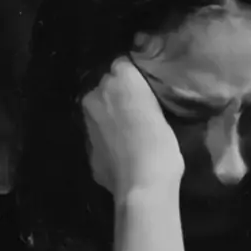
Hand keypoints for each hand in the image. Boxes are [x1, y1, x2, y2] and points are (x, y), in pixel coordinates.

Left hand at [82, 56, 184, 203]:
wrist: (141, 186)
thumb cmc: (161, 145)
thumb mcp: (164, 114)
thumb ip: (146, 99)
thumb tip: (141, 101)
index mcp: (120, 79)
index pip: (123, 64)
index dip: (135, 77)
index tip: (147, 87)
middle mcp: (96, 94)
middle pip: (107, 87)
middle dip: (119, 95)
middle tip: (141, 110)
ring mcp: (87, 122)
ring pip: (99, 111)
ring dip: (111, 117)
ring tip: (132, 132)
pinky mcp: (86, 147)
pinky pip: (100, 136)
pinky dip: (108, 141)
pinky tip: (124, 152)